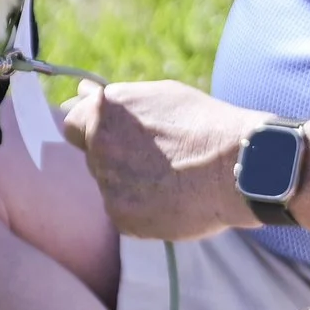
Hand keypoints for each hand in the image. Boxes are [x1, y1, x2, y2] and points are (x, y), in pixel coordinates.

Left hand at [62, 79, 257, 240]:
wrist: (237, 167)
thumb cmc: (203, 124)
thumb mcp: (160, 95)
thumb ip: (116, 99)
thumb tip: (82, 92)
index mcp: (103, 113)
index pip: (72, 124)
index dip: (92, 129)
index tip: (113, 135)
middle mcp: (99, 148)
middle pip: (95, 156)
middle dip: (117, 157)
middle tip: (157, 157)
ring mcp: (109, 185)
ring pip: (111, 185)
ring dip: (130, 183)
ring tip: (171, 177)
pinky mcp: (122, 217)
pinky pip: (124, 211)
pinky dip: (141, 207)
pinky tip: (171, 197)